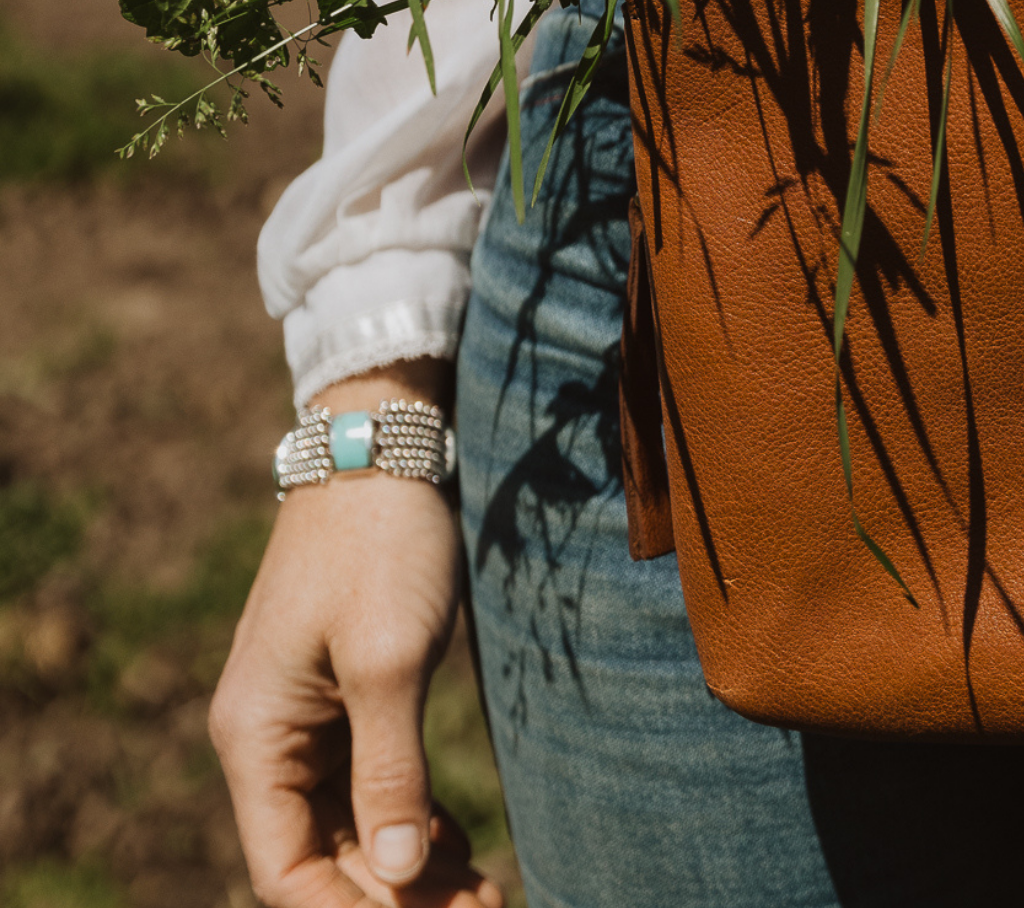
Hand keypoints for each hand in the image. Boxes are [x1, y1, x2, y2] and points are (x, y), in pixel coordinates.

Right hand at [210, 365, 502, 907]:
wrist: (384, 445)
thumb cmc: (382, 543)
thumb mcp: (390, 658)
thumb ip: (390, 772)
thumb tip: (397, 876)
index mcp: (256, 739)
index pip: (287, 872)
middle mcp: (268, 739)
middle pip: (322, 857)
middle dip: (396, 896)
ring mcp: (306, 716)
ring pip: (350, 825)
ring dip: (409, 867)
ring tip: (484, 891)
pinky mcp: (346, 693)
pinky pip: (367, 783)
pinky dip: (410, 820)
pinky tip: (456, 845)